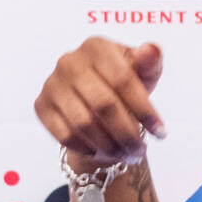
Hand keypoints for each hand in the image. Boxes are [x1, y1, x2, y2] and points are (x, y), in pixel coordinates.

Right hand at [35, 38, 165, 165]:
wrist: (92, 96)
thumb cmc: (123, 81)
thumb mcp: (142, 70)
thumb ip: (149, 61)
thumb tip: (151, 50)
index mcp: (96, 46)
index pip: (123, 80)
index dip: (144, 109)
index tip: (161, 133)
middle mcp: (69, 61)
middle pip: (103, 105)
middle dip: (127, 133)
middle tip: (140, 151)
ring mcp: (52, 83)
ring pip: (83, 124)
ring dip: (109, 146)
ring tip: (126, 155)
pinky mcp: (41, 105)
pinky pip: (64, 135)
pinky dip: (87, 148)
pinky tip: (103, 152)